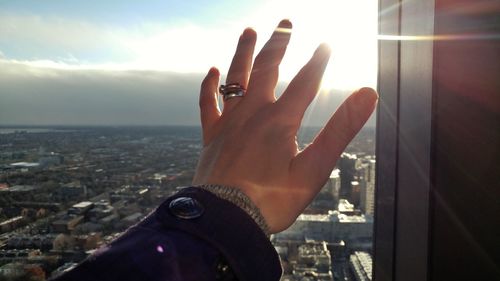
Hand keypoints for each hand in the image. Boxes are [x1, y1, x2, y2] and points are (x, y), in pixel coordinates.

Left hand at [193, 20, 377, 232]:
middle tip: (285, 22)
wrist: (226, 219)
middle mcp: (253, 113)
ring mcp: (230, 122)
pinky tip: (213, 71)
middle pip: (267, 69)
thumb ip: (341, 129)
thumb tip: (368, 94)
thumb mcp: (315, 168)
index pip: (305, 81)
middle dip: (279, 44)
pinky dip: (210, 86)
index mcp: (280, 120)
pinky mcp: (212, 135)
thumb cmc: (272, 199)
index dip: (318, 61)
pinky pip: (209, 103)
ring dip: (243, 53)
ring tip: (248, 31)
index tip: (327, 42)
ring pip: (236, 78)